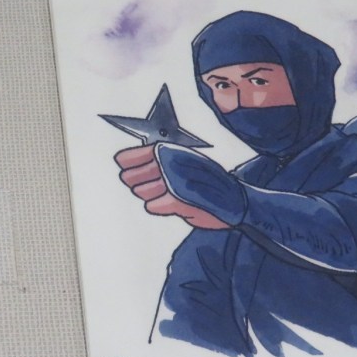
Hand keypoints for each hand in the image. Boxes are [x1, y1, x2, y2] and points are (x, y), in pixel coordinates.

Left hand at [114, 144, 231, 229]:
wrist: (233, 198)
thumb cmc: (206, 179)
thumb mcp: (184, 160)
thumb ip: (159, 158)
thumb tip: (124, 161)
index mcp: (171, 150)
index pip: (134, 155)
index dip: (127, 162)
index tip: (123, 165)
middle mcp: (169, 162)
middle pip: (131, 177)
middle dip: (136, 182)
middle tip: (150, 185)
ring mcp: (172, 181)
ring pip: (141, 192)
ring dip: (150, 195)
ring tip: (167, 193)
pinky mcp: (176, 200)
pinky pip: (152, 205)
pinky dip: (159, 207)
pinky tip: (172, 203)